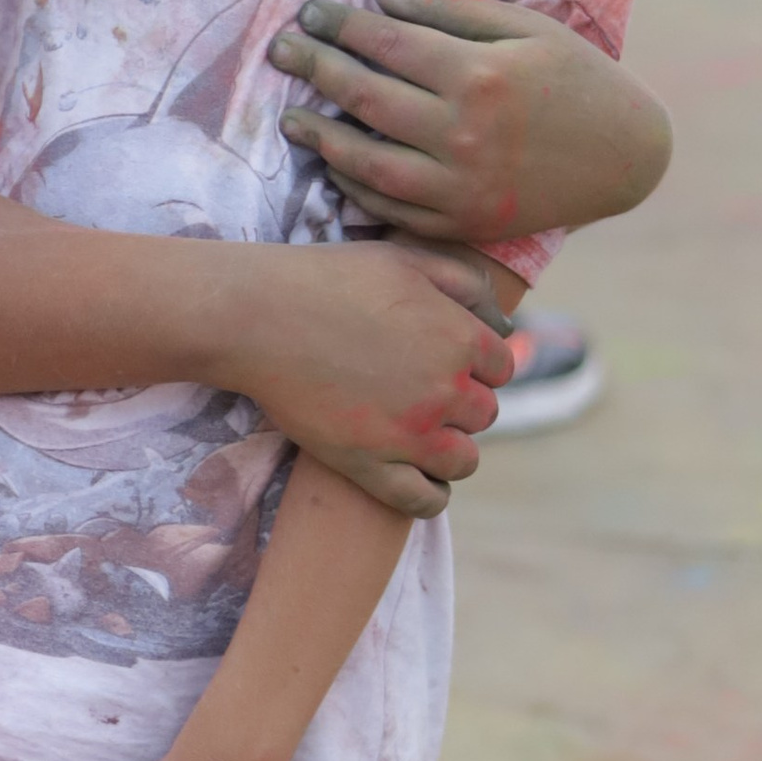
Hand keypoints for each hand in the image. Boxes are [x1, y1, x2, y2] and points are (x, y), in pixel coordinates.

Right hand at [222, 235, 510, 515]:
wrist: (257, 315)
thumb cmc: (328, 278)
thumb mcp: (405, 259)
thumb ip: (466, 284)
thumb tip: (504, 324)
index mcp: (460, 338)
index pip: (501, 367)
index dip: (477, 363)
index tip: (447, 361)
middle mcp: (444, 390)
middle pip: (484, 413)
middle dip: (461, 403)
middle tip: (423, 390)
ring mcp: (408, 434)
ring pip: (463, 461)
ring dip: (450, 448)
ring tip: (422, 434)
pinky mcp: (369, 466)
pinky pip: (424, 500)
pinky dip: (431, 495)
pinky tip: (420, 478)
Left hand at [271, 0, 666, 243]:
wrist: (625, 157)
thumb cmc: (577, 80)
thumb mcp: (527, 29)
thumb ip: (451, 11)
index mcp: (480, 75)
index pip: (387, 43)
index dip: (340, 25)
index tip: (309, 12)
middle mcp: (464, 133)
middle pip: (366, 97)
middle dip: (315, 69)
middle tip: (280, 52)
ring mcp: (461, 185)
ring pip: (368, 163)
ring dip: (322, 139)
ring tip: (291, 119)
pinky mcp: (463, 223)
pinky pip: (393, 210)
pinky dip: (357, 189)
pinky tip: (336, 168)